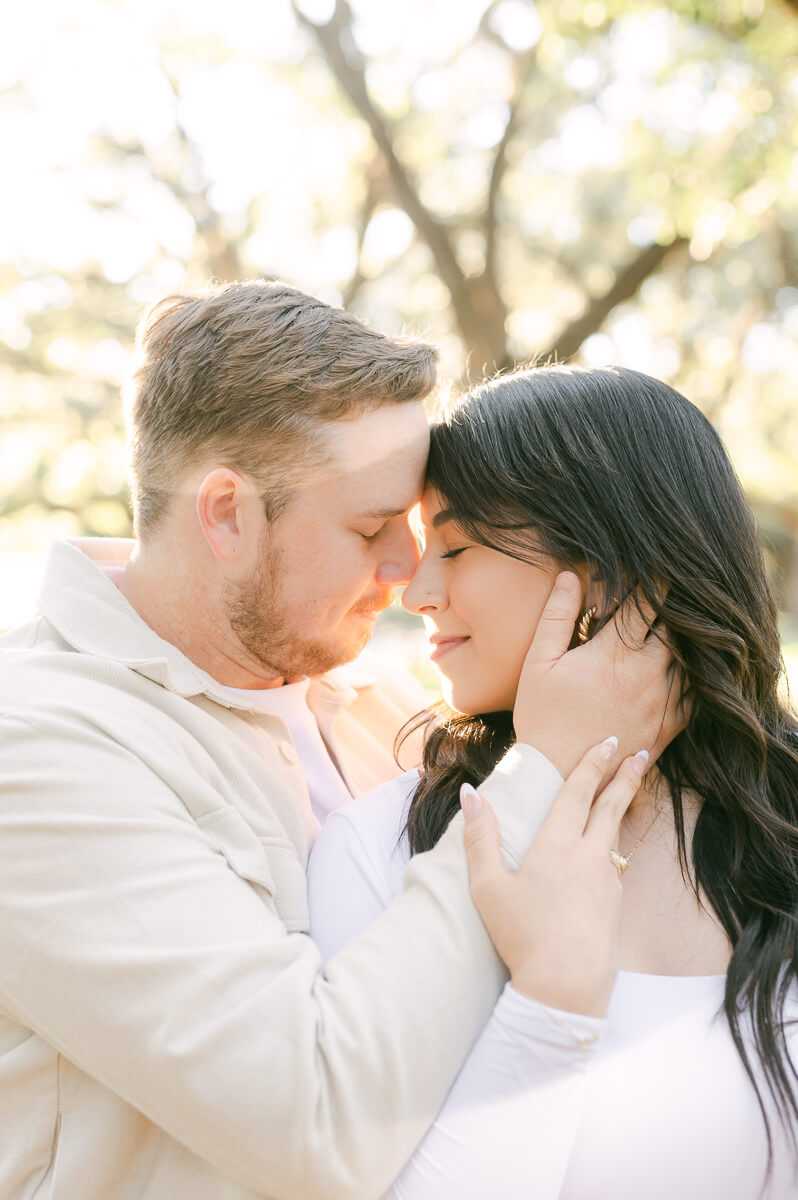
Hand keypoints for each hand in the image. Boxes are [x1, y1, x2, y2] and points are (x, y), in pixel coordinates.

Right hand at [461, 738, 648, 1017]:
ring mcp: (607, 881)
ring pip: (615, 834)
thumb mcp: (488, 887)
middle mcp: (588, 856)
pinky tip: (608, 852)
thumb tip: (471, 794)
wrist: (567, 987)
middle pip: (611, 806)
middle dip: (625, 776)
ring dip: (623, 806)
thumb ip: (480, 837)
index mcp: (557, 844)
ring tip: (630, 790)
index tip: (610, 742)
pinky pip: (614, 865)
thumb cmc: (523, 936)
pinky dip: (614, 846)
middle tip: (640, 753)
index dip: (593, 764)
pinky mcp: (615, 905)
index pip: (579, 792)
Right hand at [513, 572, 684, 778]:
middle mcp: (646, 674)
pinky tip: (686, 671)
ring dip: (685, 643)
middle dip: (672, 612)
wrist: (559, 775)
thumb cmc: (543, 715)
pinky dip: (694, 678)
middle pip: (676, 628)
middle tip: (671, 600)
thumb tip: (570, 576)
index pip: (645, 604)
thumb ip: (557, 616)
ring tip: (682, 630)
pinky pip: (695, 695)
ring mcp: (661, 701)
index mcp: (615, 654)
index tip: (660, 567)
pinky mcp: (669, 726)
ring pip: (690, 660)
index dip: (654, 582)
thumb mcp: (539, 662)